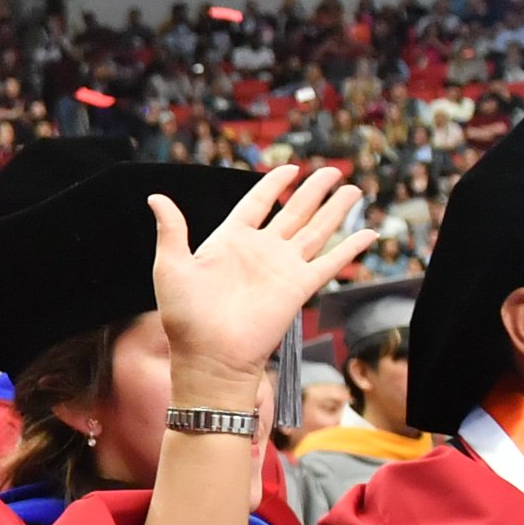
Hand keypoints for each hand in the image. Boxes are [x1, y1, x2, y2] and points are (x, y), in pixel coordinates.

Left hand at [149, 162, 377, 387]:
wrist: (209, 356)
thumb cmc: (184, 316)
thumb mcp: (170, 266)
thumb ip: (170, 230)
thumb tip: (155, 198)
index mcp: (229, 240)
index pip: (257, 203)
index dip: (273, 185)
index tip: (289, 168)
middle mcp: (260, 251)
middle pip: (294, 211)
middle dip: (314, 191)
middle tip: (334, 171)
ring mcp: (282, 268)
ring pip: (316, 230)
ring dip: (335, 210)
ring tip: (353, 189)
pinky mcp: (300, 287)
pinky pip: (330, 262)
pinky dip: (350, 248)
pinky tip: (368, 233)